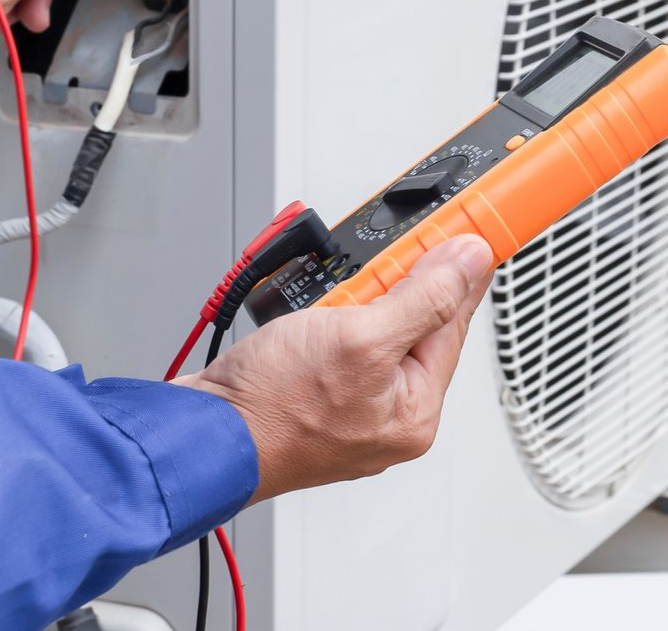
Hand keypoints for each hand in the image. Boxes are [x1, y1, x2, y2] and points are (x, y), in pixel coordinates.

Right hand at [177, 235, 495, 503]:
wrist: (199, 435)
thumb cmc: (270, 408)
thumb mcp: (360, 339)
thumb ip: (424, 297)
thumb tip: (468, 263)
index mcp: (415, 411)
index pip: (453, 322)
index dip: (456, 271)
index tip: (465, 232)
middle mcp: (387, 414)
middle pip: (413, 323)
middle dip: (388, 287)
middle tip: (364, 277)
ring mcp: (349, 406)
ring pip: (370, 327)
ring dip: (349, 301)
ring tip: (322, 309)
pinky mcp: (314, 394)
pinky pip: (335, 341)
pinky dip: (324, 318)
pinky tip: (305, 317)